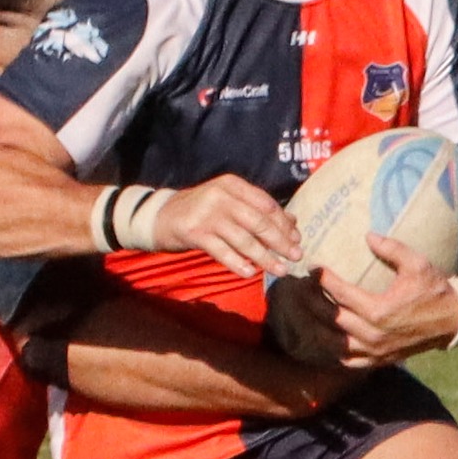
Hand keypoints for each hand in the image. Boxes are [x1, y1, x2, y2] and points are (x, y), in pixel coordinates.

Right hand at [154, 174, 301, 278]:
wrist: (161, 215)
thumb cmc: (201, 210)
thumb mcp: (227, 201)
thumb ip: (256, 209)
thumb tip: (291, 222)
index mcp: (232, 185)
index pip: (266, 204)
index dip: (284, 223)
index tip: (297, 239)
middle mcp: (221, 196)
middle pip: (259, 222)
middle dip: (280, 242)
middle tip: (296, 256)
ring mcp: (207, 215)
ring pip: (244, 240)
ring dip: (265, 258)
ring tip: (280, 269)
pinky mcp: (195, 233)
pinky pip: (223, 252)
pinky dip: (238, 264)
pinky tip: (251, 273)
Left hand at [268, 233, 457, 369]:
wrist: (454, 321)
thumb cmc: (435, 290)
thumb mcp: (418, 264)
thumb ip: (392, 249)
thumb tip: (368, 235)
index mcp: (380, 311)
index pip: (341, 294)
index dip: (323, 280)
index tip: (312, 268)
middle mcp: (373, 335)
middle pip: (330, 318)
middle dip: (310, 302)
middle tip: (298, 287)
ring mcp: (374, 351)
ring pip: (332, 343)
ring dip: (314, 327)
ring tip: (302, 311)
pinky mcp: (378, 361)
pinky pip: (346, 360)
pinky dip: (331, 350)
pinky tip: (321, 337)